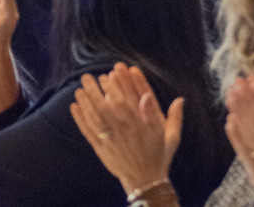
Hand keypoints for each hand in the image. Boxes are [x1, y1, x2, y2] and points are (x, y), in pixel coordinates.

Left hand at [70, 63, 182, 194]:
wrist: (145, 181)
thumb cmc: (158, 156)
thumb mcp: (171, 137)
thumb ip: (174, 118)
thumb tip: (179, 99)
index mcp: (140, 125)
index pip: (130, 100)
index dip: (121, 85)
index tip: (114, 72)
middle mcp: (125, 131)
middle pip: (109, 106)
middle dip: (99, 90)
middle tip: (92, 76)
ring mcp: (111, 140)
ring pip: (97, 117)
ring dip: (87, 101)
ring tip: (80, 87)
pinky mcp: (102, 148)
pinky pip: (89, 132)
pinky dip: (81, 119)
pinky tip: (74, 106)